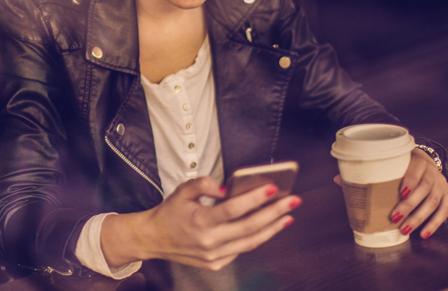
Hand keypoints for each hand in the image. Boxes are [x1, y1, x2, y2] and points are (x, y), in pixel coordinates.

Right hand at [101, 177, 299, 270]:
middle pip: (249, 227)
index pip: (233, 209)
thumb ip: (203, 184)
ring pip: (250, 242)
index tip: (273, 188)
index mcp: (200, 221)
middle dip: (274, 213)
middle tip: (292, 201)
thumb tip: (225, 188)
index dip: (254, 198)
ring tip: (287, 215)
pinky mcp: (216, 264)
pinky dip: (257, 237)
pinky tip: (268, 227)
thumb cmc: (170, 212)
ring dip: (272, 228)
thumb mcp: (182, 191)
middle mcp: (209, 241)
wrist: (154, 239)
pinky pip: (242, 249)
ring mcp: (214, 256)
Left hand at [332, 149, 447, 238]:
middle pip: (425, 188)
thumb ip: (367, 171)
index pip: (416, 168)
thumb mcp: (388, 164)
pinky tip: (424, 234)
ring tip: (406, 230)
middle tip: (395, 218)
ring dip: (420, 217)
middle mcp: (432, 171)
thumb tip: (338, 180)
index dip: (410, 180)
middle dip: (410, 205)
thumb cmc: (400, 166)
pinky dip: (435, 223)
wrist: (424, 162)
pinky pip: (444, 210)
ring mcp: (442, 183)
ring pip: (434, 201)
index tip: (400, 193)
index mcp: (417, 159)